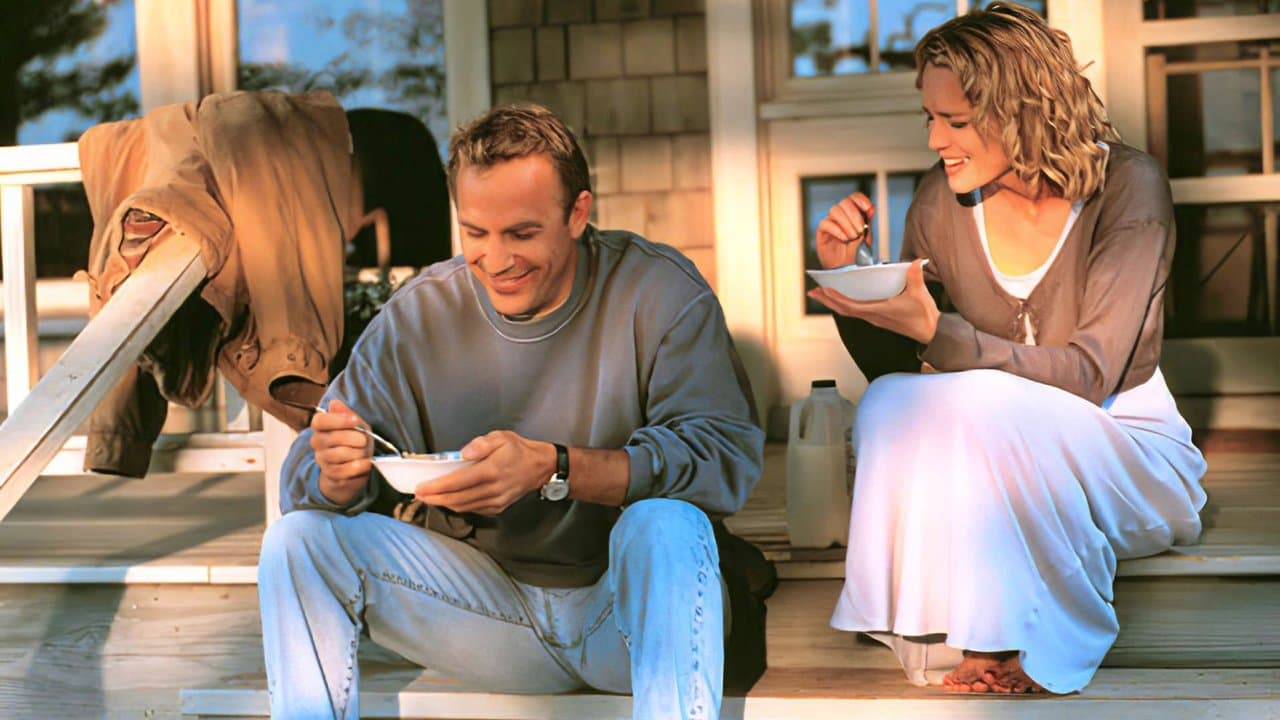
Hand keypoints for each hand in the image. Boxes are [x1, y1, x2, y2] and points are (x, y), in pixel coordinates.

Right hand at [310, 399, 373, 505]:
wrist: (354, 467)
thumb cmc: (355, 441)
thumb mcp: (356, 425)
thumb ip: (346, 413)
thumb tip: (334, 402)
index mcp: (320, 427)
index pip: (320, 421)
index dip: (338, 420)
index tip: (355, 420)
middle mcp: (317, 442)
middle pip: (335, 438)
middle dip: (356, 439)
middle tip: (365, 441)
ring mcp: (322, 459)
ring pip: (340, 454)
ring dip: (359, 453)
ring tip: (366, 452)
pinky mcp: (330, 474)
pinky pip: (344, 470)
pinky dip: (359, 466)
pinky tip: (366, 463)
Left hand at [416, 430, 556, 515]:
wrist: (540, 468)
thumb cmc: (519, 450)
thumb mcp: (501, 437)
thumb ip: (481, 444)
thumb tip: (463, 453)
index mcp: (491, 470)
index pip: (457, 482)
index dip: (436, 487)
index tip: (421, 487)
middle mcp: (492, 489)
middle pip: (456, 498)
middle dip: (434, 498)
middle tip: (419, 495)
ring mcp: (495, 501)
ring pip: (463, 507)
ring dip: (444, 503)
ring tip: (430, 498)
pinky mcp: (498, 507)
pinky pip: (473, 509)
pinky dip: (458, 506)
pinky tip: (449, 500)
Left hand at [807, 259, 939, 343]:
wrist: (930, 332)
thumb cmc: (923, 315)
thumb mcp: (920, 294)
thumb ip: (915, 276)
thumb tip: (915, 261)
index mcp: (878, 311)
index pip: (851, 306)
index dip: (836, 298)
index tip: (824, 290)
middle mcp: (873, 316)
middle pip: (844, 309)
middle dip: (827, 300)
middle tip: (813, 291)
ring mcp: (875, 318)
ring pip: (848, 311)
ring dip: (834, 303)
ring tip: (822, 294)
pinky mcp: (879, 318)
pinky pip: (856, 311)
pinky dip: (846, 304)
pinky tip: (843, 298)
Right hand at [816, 192, 874, 268]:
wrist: (847, 269)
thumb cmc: (856, 254)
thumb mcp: (867, 237)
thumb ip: (868, 222)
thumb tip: (872, 208)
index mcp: (853, 213)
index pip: (854, 198)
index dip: (861, 200)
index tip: (868, 209)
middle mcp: (841, 215)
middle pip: (845, 202)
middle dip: (855, 215)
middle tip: (859, 230)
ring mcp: (831, 222)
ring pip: (835, 210)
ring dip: (846, 223)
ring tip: (852, 237)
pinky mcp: (822, 231)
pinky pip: (826, 223)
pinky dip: (837, 230)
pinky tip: (844, 238)